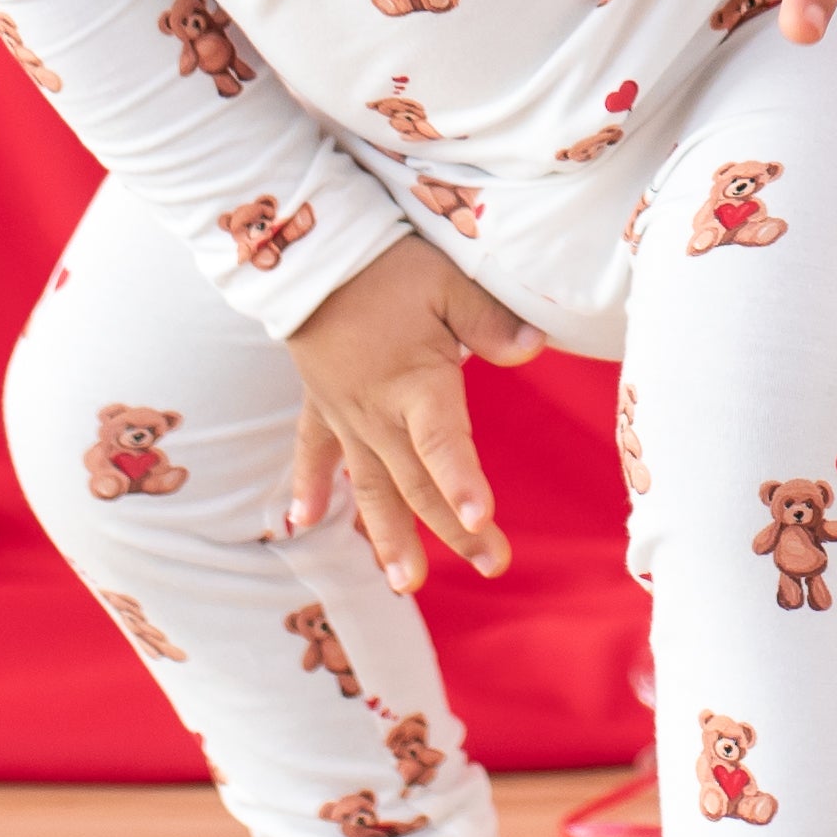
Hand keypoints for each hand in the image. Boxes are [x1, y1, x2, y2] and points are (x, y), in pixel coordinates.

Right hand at [282, 235, 543, 591]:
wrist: (314, 252)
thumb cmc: (389, 266)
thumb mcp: (449, 283)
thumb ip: (491, 322)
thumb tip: (535, 348)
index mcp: (415, 384)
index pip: (443, 443)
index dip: (462, 482)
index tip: (481, 521)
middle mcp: (379, 413)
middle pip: (419, 482)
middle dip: (454, 528)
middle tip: (493, 565)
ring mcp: (346, 414)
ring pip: (370, 486)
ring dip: (388, 535)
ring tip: (406, 583)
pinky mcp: (321, 403)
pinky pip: (311, 452)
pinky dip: (307, 486)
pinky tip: (301, 524)